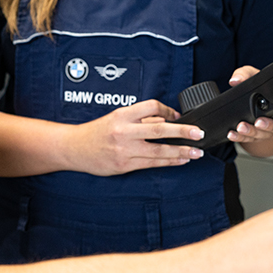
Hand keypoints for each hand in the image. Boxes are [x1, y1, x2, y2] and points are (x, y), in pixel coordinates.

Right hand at [64, 99, 205, 175]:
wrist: (75, 148)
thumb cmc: (97, 132)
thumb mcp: (116, 117)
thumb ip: (140, 119)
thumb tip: (165, 119)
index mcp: (122, 115)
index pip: (151, 107)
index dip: (168, 111)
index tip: (178, 116)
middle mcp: (124, 131)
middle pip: (159, 130)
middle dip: (182, 132)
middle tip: (198, 133)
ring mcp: (124, 150)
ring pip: (158, 151)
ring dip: (180, 151)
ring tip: (196, 152)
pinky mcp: (124, 165)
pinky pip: (152, 163)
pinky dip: (169, 162)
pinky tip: (180, 160)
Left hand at [224, 65, 272, 157]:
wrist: (250, 99)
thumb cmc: (258, 87)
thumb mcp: (253, 76)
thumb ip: (245, 74)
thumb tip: (235, 80)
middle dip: (270, 126)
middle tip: (258, 122)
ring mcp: (270, 129)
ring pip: (265, 135)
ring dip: (253, 133)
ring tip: (240, 128)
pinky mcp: (257, 135)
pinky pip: (250, 139)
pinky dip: (241, 138)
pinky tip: (232, 134)